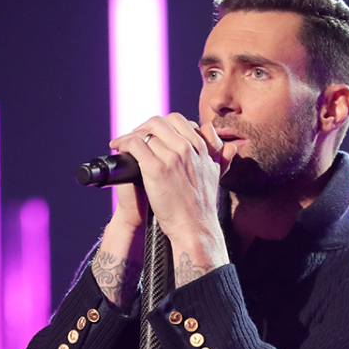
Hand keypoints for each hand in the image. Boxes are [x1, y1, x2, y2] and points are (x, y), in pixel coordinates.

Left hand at [109, 114, 234, 285]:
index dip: (161, 124)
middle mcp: (187, 148)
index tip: (153, 133)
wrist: (195, 228)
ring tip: (123, 143)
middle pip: (160, 122)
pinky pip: (135, 144)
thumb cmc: (202, 207)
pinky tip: (118, 147)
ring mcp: (172, 157)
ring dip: (131, 135)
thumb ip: (221, 157)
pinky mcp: (156, 169)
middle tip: (135, 136)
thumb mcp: (217, 176)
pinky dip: (124, 142)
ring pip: (146, 132)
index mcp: (200, 147)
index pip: (177, 120)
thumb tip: (230, 145)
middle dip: (144, 126)